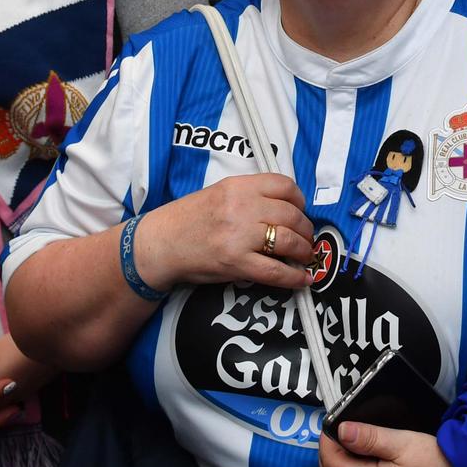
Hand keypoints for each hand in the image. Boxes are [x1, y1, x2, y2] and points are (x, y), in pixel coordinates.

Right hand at [133, 172, 317, 291]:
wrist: (160, 244)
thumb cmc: (188, 219)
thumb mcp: (220, 193)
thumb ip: (250, 196)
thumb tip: (285, 208)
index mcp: (238, 186)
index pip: (284, 186)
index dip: (300, 201)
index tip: (301, 210)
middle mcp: (241, 207)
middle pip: (291, 215)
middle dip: (306, 229)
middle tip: (306, 239)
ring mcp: (239, 235)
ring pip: (289, 241)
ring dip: (304, 251)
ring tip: (305, 256)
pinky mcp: (235, 263)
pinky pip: (275, 271)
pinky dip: (294, 278)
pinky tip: (302, 280)